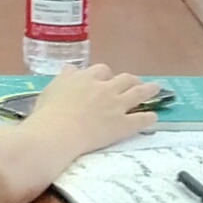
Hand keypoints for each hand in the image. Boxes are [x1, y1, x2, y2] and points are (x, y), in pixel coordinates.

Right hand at [28, 65, 160, 158]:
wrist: (56, 134)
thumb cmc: (46, 114)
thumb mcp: (51, 89)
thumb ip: (63, 79)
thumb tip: (69, 69)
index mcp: (85, 78)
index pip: (101, 70)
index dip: (105, 75)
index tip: (106, 79)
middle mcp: (103, 88)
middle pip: (124, 78)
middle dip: (130, 80)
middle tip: (134, 83)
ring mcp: (116, 105)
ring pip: (138, 93)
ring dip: (149, 90)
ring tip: (156, 88)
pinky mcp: (122, 124)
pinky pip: (140, 119)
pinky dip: (148, 117)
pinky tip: (154, 117)